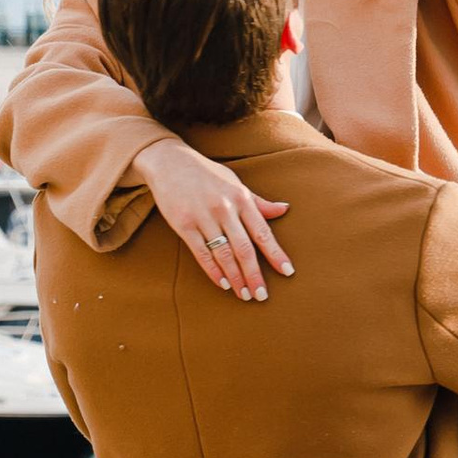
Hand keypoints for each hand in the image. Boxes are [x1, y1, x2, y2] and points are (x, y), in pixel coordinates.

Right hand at [134, 135, 293, 298]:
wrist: (169, 162)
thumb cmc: (206, 173)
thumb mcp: (235, 183)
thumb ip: (258, 202)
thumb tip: (284, 209)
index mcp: (241, 198)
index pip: (262, 232)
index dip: (275, 254)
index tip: (287, 272)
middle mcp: (224, 208)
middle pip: (244, 248)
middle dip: (254, 274)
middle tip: (262, 295)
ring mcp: (203, 217)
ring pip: (223, 254)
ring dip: (235, 278)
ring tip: (244, 295)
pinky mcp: (184, 224)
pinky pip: (201, 253)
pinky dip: (213, 270)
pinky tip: (222, 284)